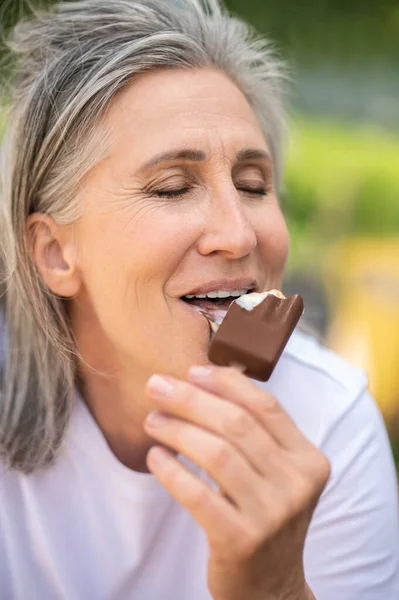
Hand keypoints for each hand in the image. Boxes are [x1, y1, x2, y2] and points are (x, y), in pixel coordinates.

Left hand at [144, 366, 329, 599]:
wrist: (270, 587)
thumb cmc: (264, 516)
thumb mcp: (277, 474)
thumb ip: (255, 433)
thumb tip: (203, 381)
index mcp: (308, 460)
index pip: (265, 406)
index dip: (226, 383)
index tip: (191, 371)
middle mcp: (296, 484)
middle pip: (236, 425)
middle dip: (190, 399)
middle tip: (156, 386)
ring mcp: (271, 514)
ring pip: (216, 453)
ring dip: (177, 430)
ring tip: (152, 421)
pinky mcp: (241, 540)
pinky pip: (198, 495)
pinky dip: (171, 471)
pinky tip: (154, 457)